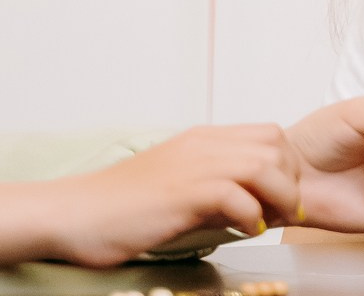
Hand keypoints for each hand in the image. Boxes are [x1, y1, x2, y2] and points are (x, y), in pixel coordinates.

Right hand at [37, 124, 302, 266]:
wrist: (73, 212)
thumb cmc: (120, 208)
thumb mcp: (176, 185)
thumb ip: (213, 187)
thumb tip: (250, 206)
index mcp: (203, 139)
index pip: (268, 133)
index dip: (286, 163)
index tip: (283, 193)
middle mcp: (203, 145)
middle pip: (275, 144)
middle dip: (290, 178)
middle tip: (282, 210)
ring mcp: (193, 165)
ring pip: (264, 165)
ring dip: (278, 196)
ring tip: (268, 222)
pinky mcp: (182, 193)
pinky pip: (237, 195)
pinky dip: (251, 215)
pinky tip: (245, 232)